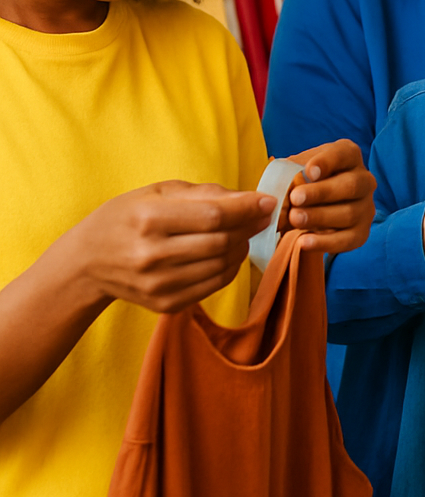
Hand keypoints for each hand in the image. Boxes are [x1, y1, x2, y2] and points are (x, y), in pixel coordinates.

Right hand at [74, 181, 275, 313]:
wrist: (86, 263)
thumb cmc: (126, 217)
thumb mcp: (157, 192)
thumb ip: (204, 193)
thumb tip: (249, 198)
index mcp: (149, 219)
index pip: (213, 216)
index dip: (246, 208)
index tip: (267, 201)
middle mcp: (152, 254)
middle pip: (221, 242)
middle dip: (250, 227)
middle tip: (262, 217)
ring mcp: (158, 284)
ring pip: (222, 265)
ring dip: (243, 246)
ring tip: (245, 233)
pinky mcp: (164, 304)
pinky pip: (213, 285)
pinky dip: (230, 267)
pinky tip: (229, 253)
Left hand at [283, 140, 376, 253]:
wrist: (311, 211)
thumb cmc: (303, 183)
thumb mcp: (294, 171)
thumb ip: (288, 176)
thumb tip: (279, 191)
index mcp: (349, 156)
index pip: (343, 154)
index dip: (327, 162)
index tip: (308, 171)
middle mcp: (364, 180)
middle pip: (350, 185)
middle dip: (322, 192)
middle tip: (295, 198)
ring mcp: (366, 207)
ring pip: (349, 213)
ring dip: (320, 217)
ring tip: (294, 219)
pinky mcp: (361, 233)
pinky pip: (348, 240)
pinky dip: (325, 242)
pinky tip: (304, 241)